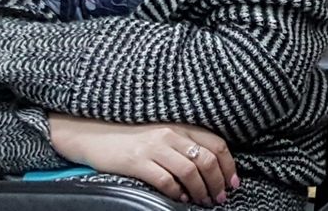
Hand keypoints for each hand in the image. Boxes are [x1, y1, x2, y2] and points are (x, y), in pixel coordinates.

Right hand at [47, 115, 238, 206]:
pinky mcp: (137, 161)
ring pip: (190, 171)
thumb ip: (185, 144)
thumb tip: (211, 168)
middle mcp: (171, 134)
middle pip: (207, 159)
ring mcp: (154, 147)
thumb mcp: (163, 133)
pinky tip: (180, 199)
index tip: (233, 182)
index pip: (217, 144)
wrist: (94, 134)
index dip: (229, 165)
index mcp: (181, 126)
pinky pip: (165, 180)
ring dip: (201, 190)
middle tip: (220, 198)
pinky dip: (177, 192)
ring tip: (203, 201)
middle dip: (218, 182)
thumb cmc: (132, 136)